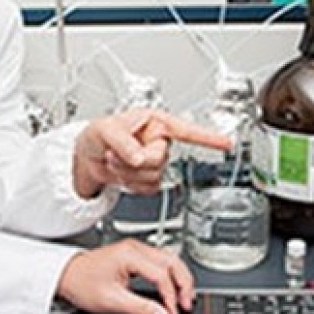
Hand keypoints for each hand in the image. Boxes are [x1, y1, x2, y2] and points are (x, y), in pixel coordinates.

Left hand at [55, 239, 194, 313]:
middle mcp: (134, 248)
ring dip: (179, 278)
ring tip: (183, 298)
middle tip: (186, 304)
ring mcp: (135, 250)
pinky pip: (161, 262)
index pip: (161, 275)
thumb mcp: (112, 300)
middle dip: (183, 284)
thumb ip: (140, 308)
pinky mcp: (134, 255)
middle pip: (172, 262)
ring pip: (169, 259)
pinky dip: (170, 275)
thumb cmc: (82, 283)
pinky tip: (172, 288)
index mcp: (129, 255)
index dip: (170, 296)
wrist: (66, 276)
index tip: (172, 312)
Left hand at [72, 108, 231, 198]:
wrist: (85, 158)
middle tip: (118, 154)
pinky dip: (131, 185)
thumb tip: (139, 156)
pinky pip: (148, 189)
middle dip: (137, 161)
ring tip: (115, 161)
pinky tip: (121, 175)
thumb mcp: (105, 129)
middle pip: (161, 159)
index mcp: (154, 123)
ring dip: (130, 174)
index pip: (187, 130)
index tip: (227, 144)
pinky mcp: (147, 179)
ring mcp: (153, 162)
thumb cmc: (95, 135)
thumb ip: (123, 142)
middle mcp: (157, 142)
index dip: (209, 138)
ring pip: (154, 177)